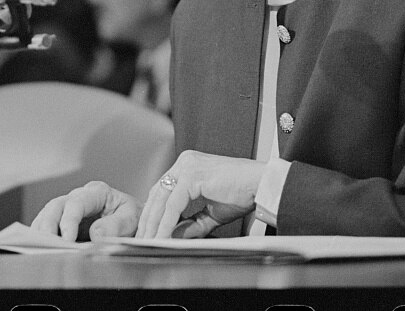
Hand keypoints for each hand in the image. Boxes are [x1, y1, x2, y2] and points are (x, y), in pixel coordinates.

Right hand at [29, 181, 141, 241]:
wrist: (137, 222)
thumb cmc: (134, 218)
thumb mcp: (132, 218)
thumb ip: (116, 225)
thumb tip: (95, 234)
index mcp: (97, 192)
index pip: (77, 203)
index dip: (69, 221)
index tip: (68, 239)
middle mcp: (80, 197)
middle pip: (56, 206)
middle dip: (48, 224)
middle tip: (47, 243)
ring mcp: (70, 209)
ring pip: (48, 214)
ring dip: (42, 230)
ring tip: (41, 247)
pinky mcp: (65, 222)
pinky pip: (48, 225)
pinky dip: (43, 235)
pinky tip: (42, 247)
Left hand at [136, 150, 265, 238]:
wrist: (263, 185)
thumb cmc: (243, 194)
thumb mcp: (211, 213)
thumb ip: (191, 224)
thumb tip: (173, 237)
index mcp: (187, 166)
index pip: (162, 190)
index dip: (152, 212)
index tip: (147, 231)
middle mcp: (184, 163)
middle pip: (157, 193)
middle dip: (148, 219)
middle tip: (141, 239)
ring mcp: (187, 167)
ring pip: (162, 199)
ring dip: (154, 223)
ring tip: (149, 241)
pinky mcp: (192, 175)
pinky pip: (174, 204)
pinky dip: (166, 222)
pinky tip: (163, 236)